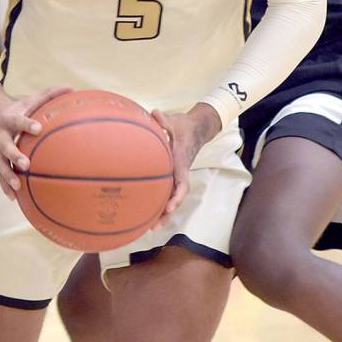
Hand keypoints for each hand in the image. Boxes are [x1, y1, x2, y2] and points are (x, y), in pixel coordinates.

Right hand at [0, 85, 71, 198]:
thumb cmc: (17, 107)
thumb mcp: (30, 99)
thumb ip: (49, 94)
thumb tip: (72, 87)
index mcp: (10, 119)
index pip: (19, 120)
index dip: (28, 124)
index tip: (38, 129)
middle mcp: (0, 135)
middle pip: (6, 147)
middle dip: (15, 156)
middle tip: (27, 164)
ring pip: (0, 164)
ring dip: (8, 176)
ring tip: (18, 187)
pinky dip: (5, 186)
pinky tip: (14, 199)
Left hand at [151, 102, 220, 221]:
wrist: (196, 127)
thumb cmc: (184, 126)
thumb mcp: (175, 121)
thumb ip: (164, 120)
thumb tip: (155, 114)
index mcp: (181, 162)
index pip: (182, 182)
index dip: (176, 196)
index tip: (169, 207)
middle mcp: (180, 172)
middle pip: (175, 197)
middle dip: (166, 213)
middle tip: (153, 226)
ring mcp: (176, 175)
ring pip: (170, 197)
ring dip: (161, 212)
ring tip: (148, 227)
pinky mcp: (171, 174)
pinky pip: (166, 191)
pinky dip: (158, 202)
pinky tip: (146, 212)